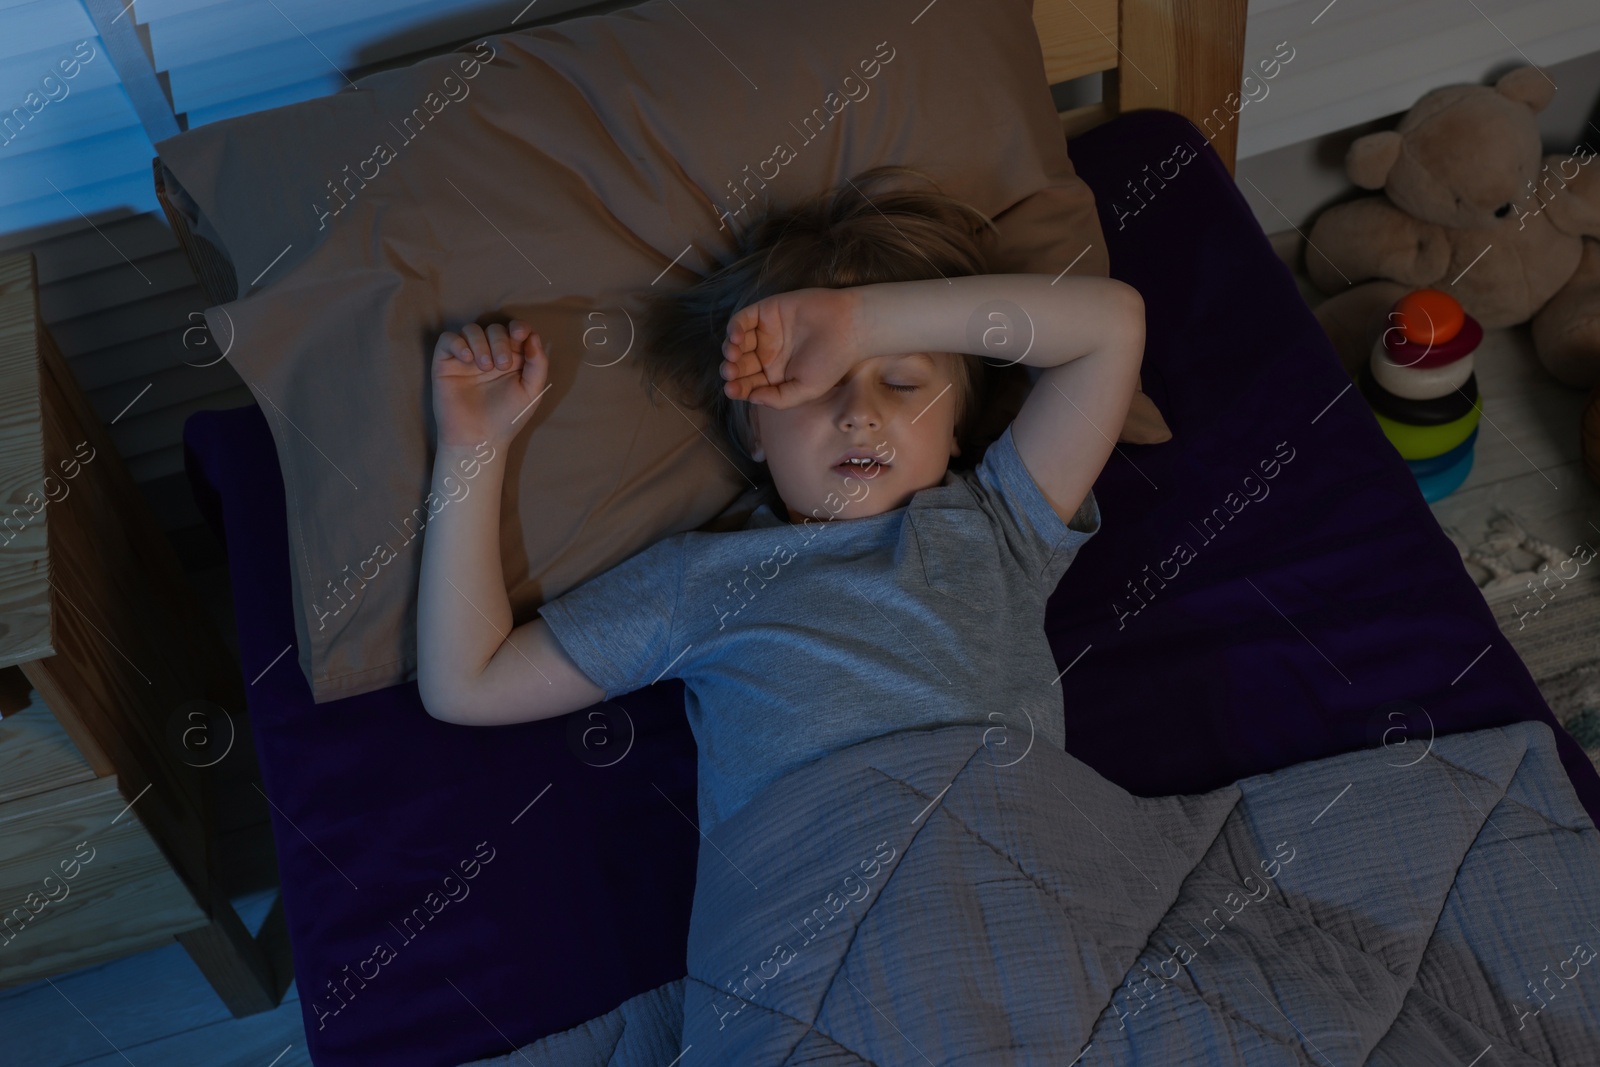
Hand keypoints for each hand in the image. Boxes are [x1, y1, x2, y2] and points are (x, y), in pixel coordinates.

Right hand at [431, 320, 548, 448]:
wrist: (479, 440)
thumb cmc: (507, 418)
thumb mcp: (531, 392)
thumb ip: (538, 364)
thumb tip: (533, 337)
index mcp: (512, 358)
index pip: (515, 331)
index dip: (519, 326)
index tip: (520, 334)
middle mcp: (489, 354)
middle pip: (494, 329)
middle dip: (500, 341)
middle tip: (501, 365)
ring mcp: (467, 358)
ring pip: (471, 329)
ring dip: (480, 343)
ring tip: (485, 367)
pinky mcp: (446, 362)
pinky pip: (448, 339)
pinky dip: (458, 343)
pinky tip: (467, 360)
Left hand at [720, 288, 863, 407]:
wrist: (849, 328)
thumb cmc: (832, 362)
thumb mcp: (806, 390)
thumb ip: (779, 399)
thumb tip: (752, 398)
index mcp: (776, 375)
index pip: (750, 383)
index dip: (738, 388)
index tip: (732, 390)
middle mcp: (768, 354)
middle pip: (740, 364)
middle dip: (732, 370)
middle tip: (731, 373)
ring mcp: (766, 332)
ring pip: (738, 342)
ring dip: (730, 350)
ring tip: (733, 356)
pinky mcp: (767, 312)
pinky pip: (743, 319)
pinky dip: (735, 328)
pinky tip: (738, 337)